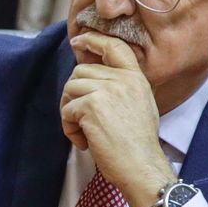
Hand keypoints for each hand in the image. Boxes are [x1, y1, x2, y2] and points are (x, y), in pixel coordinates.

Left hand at [61, 32, 175, 206]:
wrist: (141, 165)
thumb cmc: (137, 144)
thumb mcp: (139, 106)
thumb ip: (120, 88)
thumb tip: (90, 79)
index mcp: (136, 78)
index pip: (114, 47)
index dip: (93, 40)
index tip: (78, 41)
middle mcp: (123, 79)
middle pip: (81, 72)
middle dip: (73, 95)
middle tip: (80, 120)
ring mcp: (107, 90)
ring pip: (70, 88)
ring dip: (69, 112)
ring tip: (83, 132)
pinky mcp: (92, 106)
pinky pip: (67, 110)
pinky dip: (69, 128)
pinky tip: (84, 142)